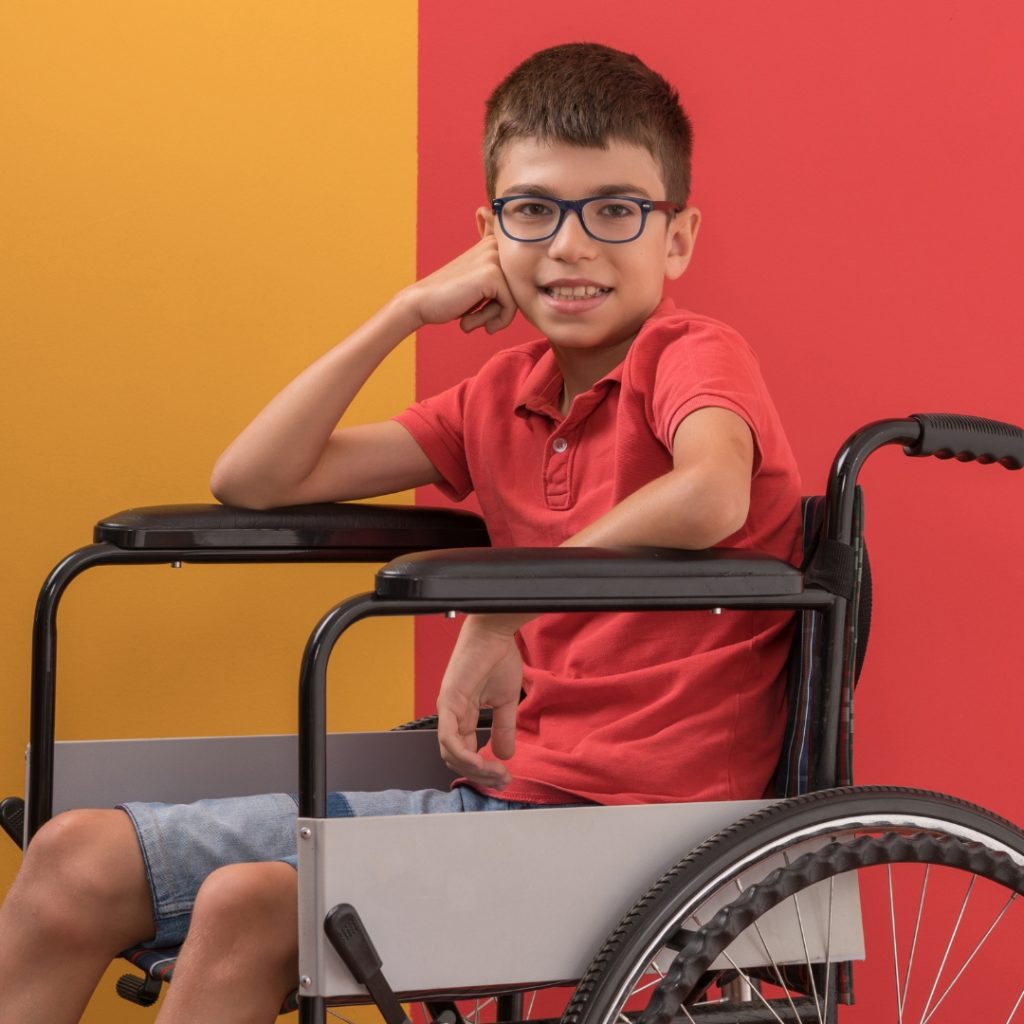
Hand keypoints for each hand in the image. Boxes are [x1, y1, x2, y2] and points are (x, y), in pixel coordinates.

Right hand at [401, 236, 517, 335]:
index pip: (520, 281)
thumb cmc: (449, 297)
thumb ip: (499, 273)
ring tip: (471, 320)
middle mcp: (497, 246)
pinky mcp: (492, 275)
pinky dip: (494, 321)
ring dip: (494, 317)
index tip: (478, 305)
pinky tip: (470, 322)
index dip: (502, 302)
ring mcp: (494, 259)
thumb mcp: (479, 282)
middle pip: (520, 290)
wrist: (421, 303)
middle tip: (475, 318)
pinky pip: (510, 308)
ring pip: (516, 300)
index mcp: (495, 243)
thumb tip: (525, 261)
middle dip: (500, 310)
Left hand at [436, 613, 526, 788]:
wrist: (495, 633)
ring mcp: (447, 709)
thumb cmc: (499, 658)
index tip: (506, 776)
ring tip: (496, 772)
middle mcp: (451, 715)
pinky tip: (480, 761)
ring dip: (474, 769)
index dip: (484, 770)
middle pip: (456, 759)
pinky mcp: (448, 701)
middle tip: (503, 779)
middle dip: (480, 775)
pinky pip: (448, 736)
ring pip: (450, 753)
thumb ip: (504, 728)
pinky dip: (462, 754)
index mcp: (462, 716)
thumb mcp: (506, 701)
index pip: (465, 754)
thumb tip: (505, 754)